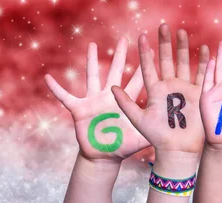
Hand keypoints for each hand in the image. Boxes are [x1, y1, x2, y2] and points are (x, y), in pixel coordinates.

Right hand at [44, 37, 148, 161]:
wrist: (104, 157)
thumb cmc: (123, 146)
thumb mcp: (141, 138)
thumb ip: (153, 131)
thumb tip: (173, 129)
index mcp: (125, 102)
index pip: (137, 81)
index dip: (143, 67)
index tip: (150, 50)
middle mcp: (110, 97)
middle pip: (116, 71)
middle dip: (120, 55)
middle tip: (124, 39)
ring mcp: (94, 101)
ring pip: (93, 76)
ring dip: (92, 61)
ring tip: (93, 45)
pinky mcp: (79, 109)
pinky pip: (65, 97)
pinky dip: (56, 89)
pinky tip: (48, 78)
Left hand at [112, 25, 208, 154]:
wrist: (178, 149)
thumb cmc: (157, 137)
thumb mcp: (138, 120)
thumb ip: (126, 103)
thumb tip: (112, 88)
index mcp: (155, 90)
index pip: (148, 66)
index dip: (145, 52)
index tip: (141, 36)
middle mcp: (169, 87)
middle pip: (167, 60)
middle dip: (165, 43)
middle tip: (163, 26)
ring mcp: (184, 89)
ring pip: (183, 63)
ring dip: (183, 48)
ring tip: (181, 32)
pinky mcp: (198, 94)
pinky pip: (202, 75)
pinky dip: (204, 63)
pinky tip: (205, 49)